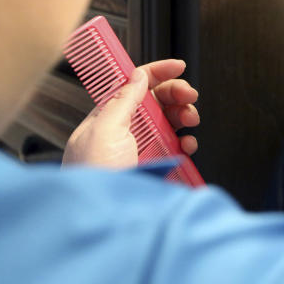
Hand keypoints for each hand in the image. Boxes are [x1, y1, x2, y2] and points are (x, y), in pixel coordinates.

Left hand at [62, 59, 199, 167]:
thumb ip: (122, 99)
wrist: (104, 217)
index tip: (178, 66)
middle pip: (156, 100)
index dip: (156, 72)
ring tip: (190, 121)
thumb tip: (138, 75)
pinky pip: (177, 148)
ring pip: (170, 121)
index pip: (133, 84)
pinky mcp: (156, 166)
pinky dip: (187, 142)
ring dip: (184, 115)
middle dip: (176, 93)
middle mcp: (125, 131)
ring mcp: (142, 149)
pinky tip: (187, 145)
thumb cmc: (94, 176)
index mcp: (108, 117)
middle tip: (189, 96)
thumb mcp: (105, 130)